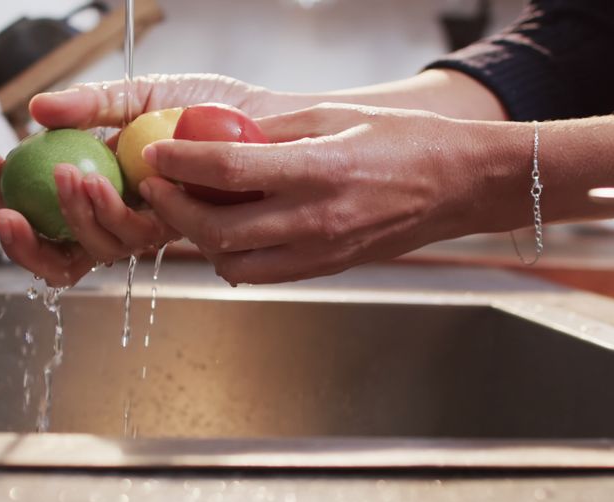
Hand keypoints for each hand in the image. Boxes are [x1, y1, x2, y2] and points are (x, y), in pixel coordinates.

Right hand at [0, 74, 276, 284]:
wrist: (266, 118)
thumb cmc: (208, 110)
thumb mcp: (140, 95)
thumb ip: (91, 104)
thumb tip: (36, 109)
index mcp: (102, 194)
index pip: (44, 217)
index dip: (10, 201)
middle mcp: (122, 220)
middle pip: (61, 255)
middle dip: (24, 241)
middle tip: (4, 208)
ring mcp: (150, 229)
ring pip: (96, 251)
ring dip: (71, 216)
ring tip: (67, 175)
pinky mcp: (178, 233)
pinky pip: (135, 238)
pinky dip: (108, 213)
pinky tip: (98, 179)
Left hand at [138, 103, 509, 283]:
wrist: (458, 185)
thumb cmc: (408, 143)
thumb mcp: (337, 116)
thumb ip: (275, 131)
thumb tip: (220, 134)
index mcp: (319, 170)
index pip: (229, 169)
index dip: (181, 162)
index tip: (155, 155)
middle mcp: (317, 218)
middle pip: (219, 227)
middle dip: (175, 209)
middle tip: (157, 189)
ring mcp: (322, 251)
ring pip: (234, 263)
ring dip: (200, 240)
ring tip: (189, 212)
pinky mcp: (326, 268)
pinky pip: (263, 274)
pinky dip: (234, 258)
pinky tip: (228, 234)